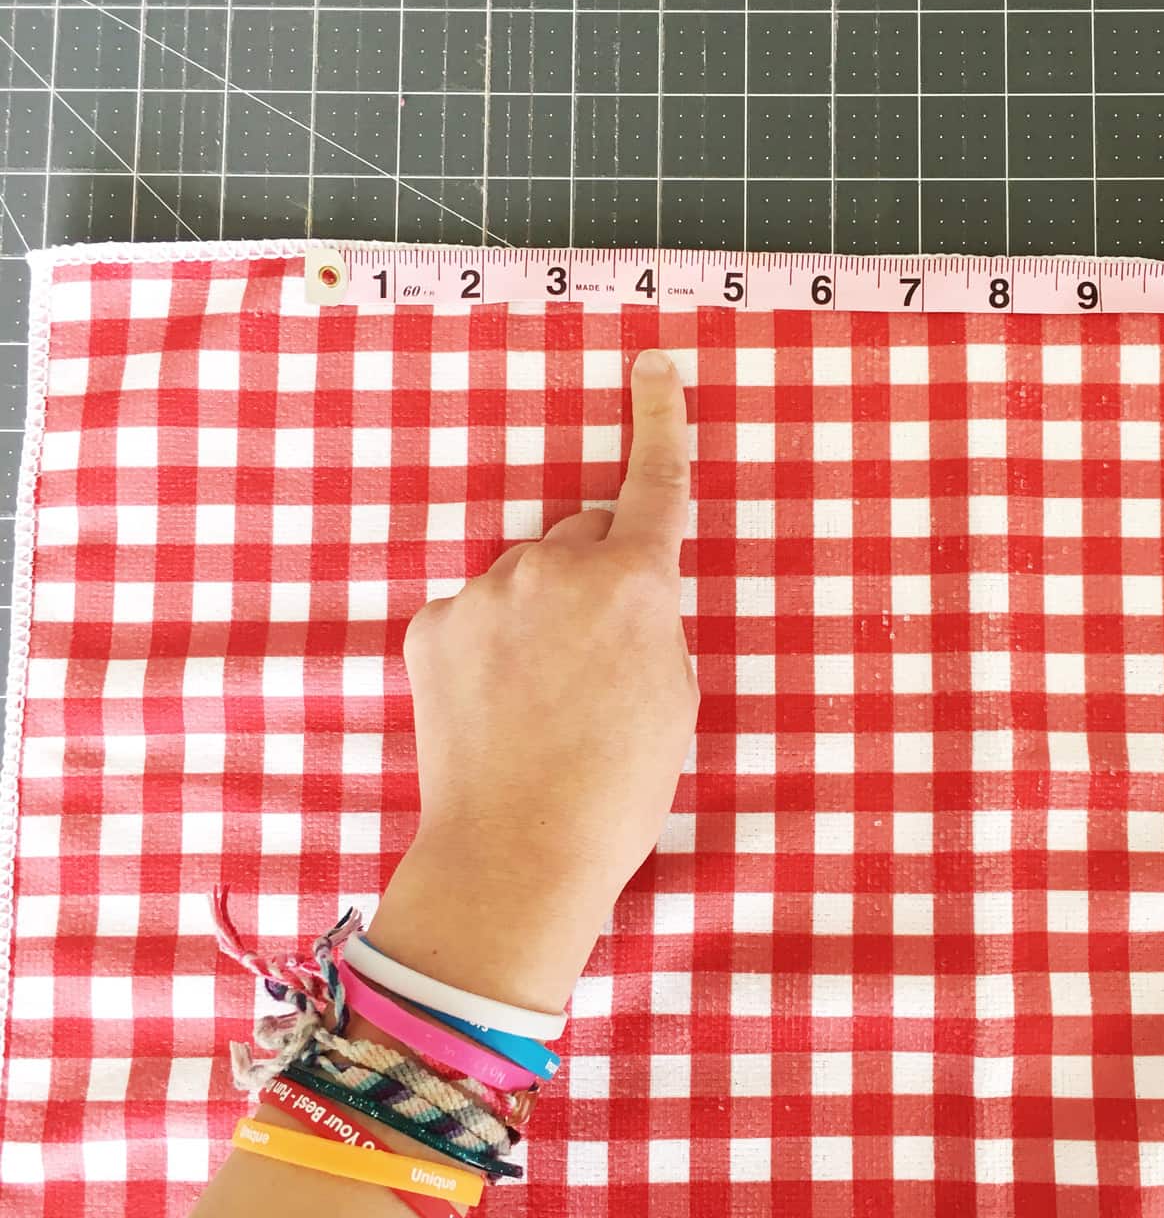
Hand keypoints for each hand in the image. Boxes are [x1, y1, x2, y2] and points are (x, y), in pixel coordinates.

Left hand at [370, 350, 698, 1012]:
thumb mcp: (676, 696)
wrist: (518, 850)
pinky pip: (475, 612)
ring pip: (525, 578)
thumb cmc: (619, 785)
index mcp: (632, 582)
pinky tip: (493, 704)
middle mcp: (555, 566)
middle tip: (596, 658)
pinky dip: (487, 643)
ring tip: (539, 698)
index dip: (659, 418)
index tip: (652, 367)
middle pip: (583, 535)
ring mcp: (485, 592)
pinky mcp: (433, 624)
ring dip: (538, 613)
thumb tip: (622, 596)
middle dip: (594, 572)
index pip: (654, 481)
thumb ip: (653, 621)